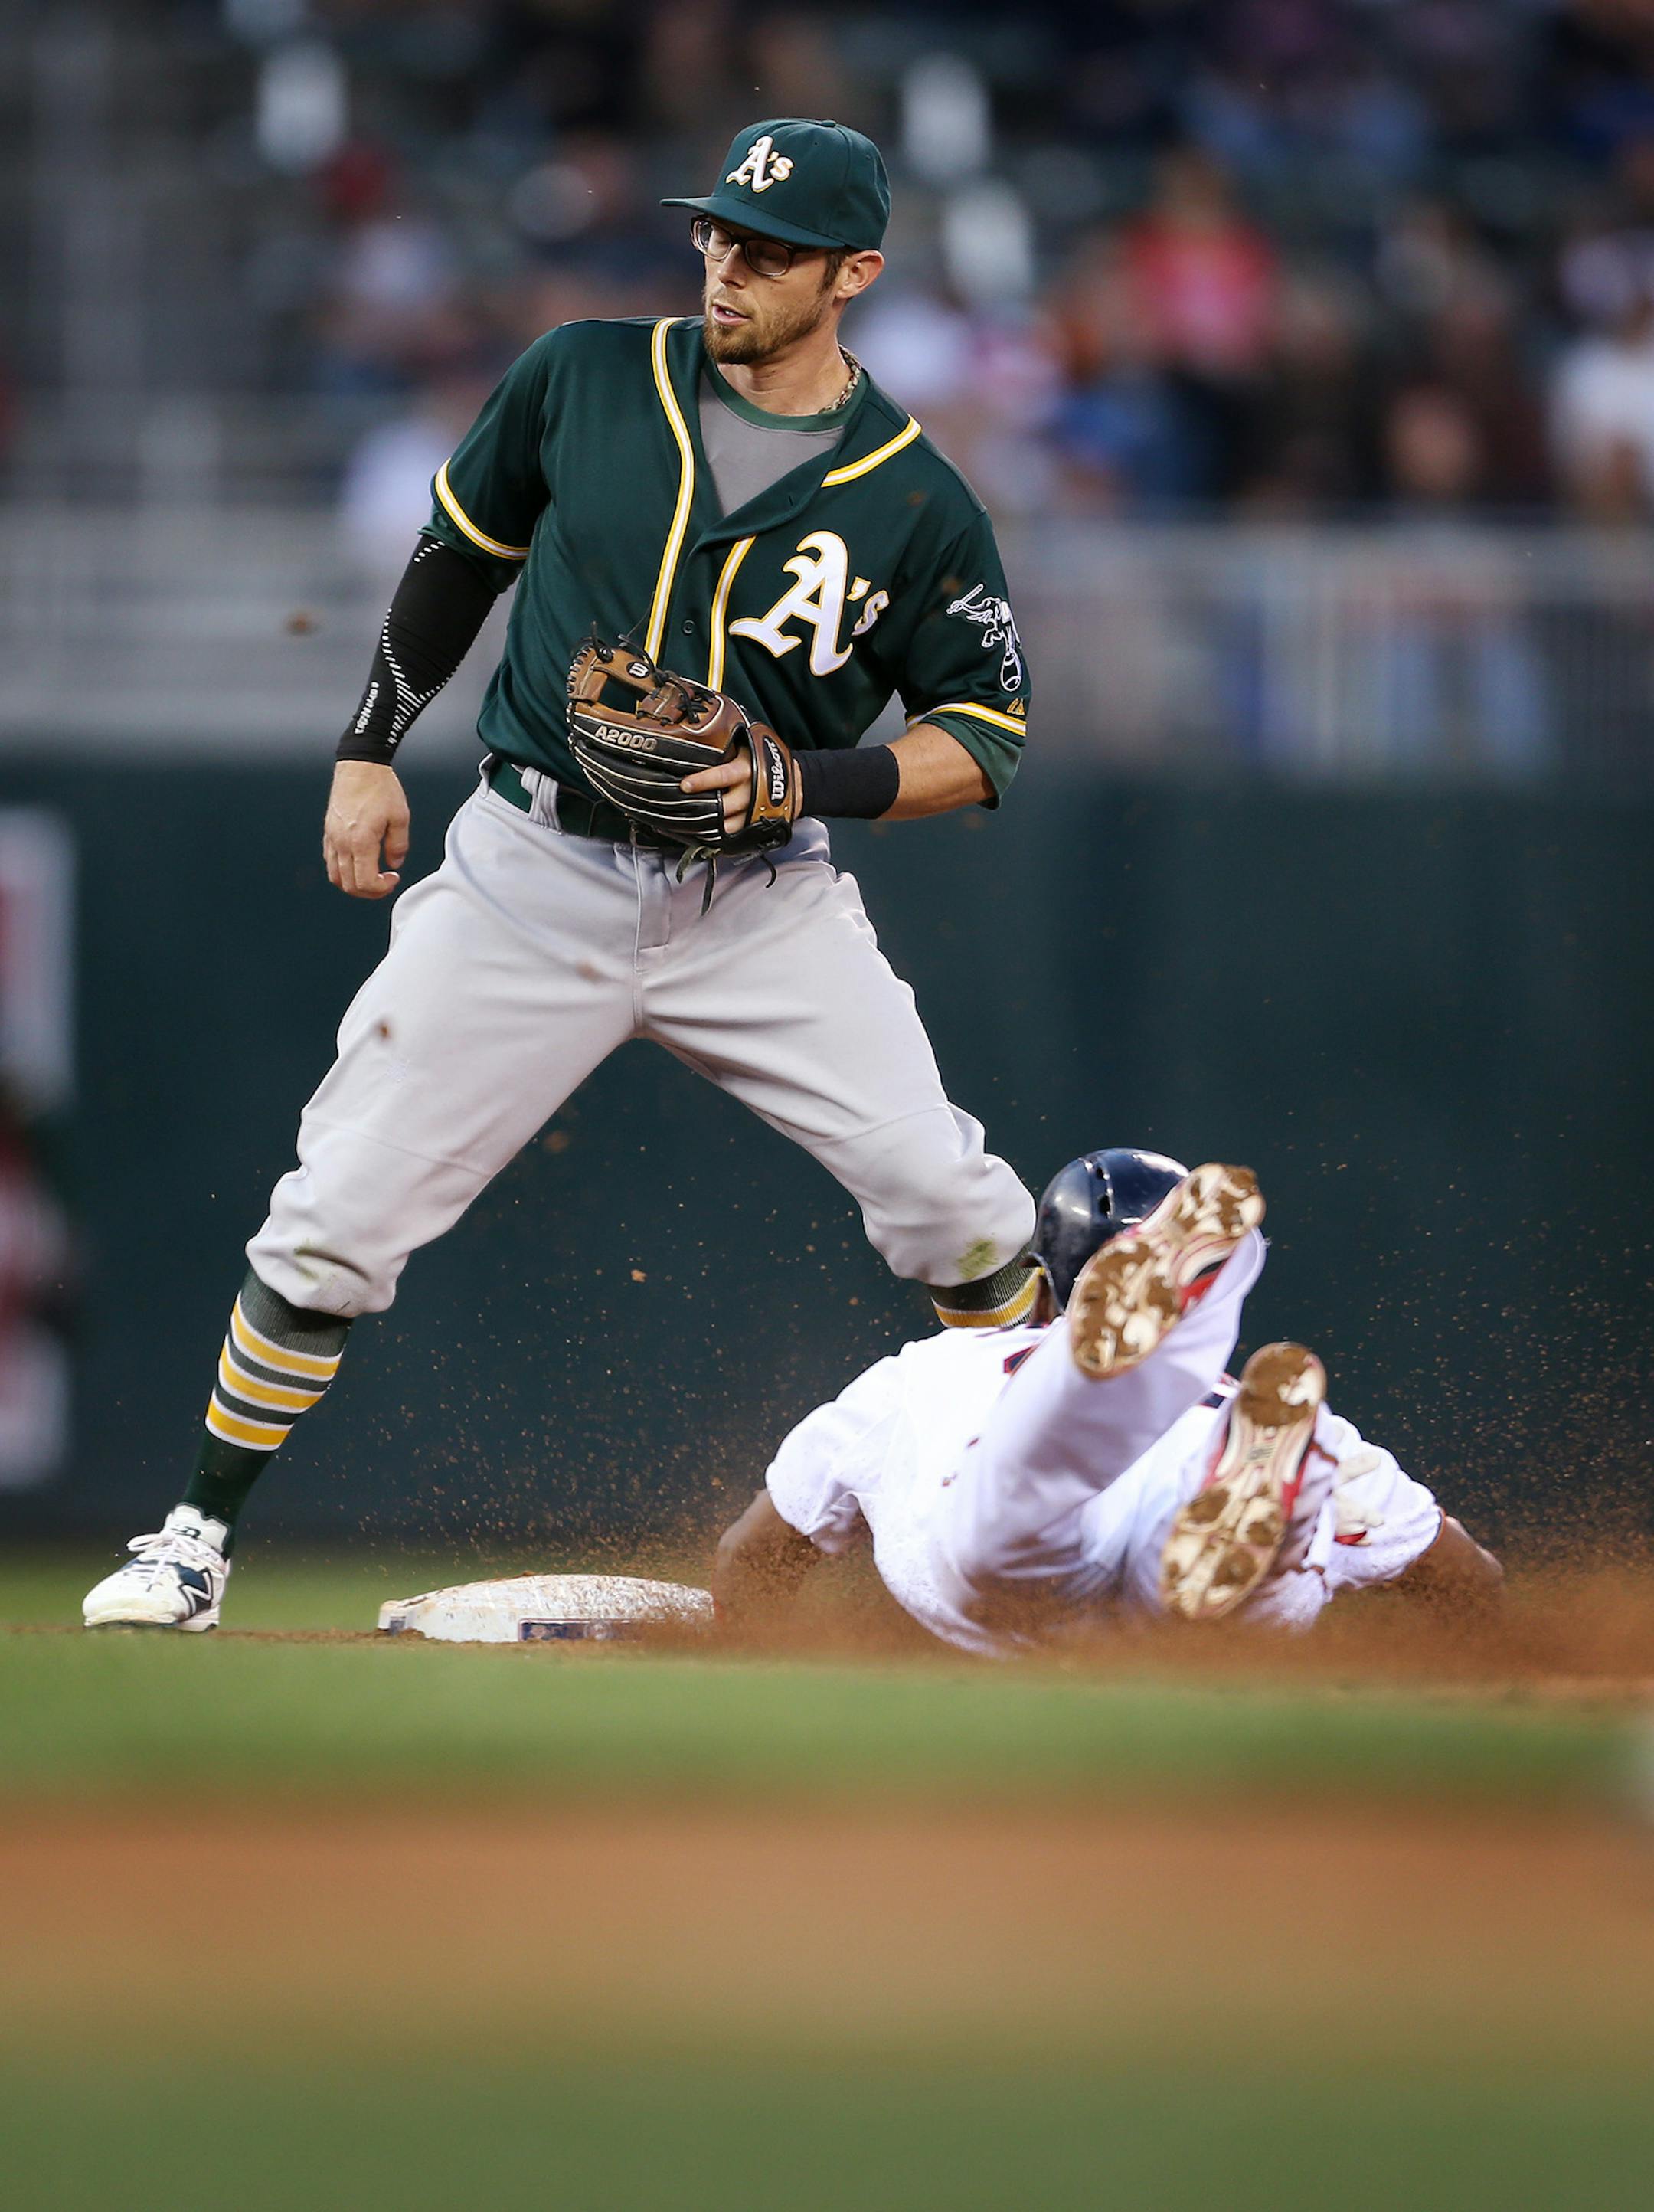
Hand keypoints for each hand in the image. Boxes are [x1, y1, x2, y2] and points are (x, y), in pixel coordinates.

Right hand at [324, 761, 409, 898]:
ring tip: (372, 876)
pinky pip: (330, 860)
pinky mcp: (328, 831)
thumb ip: (398, 845)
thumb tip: (395, 864)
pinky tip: (359, 863)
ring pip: (335, 876)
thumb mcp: (400, 817)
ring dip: (354, 884)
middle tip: (385, 882)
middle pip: (349, 885)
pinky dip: (343, 870)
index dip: (382, 888)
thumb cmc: (380, 787)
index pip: (366, 882)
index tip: (394, 878)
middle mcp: (342, 842)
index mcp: (361, 841)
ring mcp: (332, 837)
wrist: (360, 765)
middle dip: (369, 891)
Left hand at [679, 753, 778, 833]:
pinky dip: (721, 837)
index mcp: (748, 771)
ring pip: (729, 826)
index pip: (723, 776)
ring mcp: (755, 812)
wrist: (795, 782)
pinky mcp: (757, 826)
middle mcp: (752, 792)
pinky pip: (736, 836)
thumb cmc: (765, 762)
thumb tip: (696, 745)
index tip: (685, 785)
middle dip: (702, 808)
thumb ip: (727, 750)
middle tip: (681, 809)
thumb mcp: (748, 748)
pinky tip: (706, 834)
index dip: (703, 781)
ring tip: (688, 824)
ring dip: (709, 826)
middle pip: (724, 806)